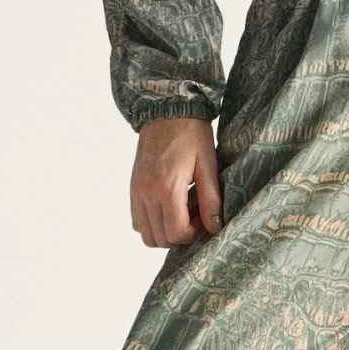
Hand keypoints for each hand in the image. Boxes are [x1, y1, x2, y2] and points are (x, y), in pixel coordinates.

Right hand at [131, 115, 222, 247]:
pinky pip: (137, 220)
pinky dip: (152, 224)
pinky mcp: (133, 188)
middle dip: (180, 235)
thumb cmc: (191, 134)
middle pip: (160, 238)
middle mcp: (147, 193)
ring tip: (182, 214)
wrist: (167, 111)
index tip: (204, 219)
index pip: (176, 232)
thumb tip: (215, 227)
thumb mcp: (208, 165)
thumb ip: (211, 199)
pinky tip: (168, 209)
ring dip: (165, 232)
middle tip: (195, 217)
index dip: (193, 234)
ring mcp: (137, 191)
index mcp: (167, 188)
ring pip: (146, 234)